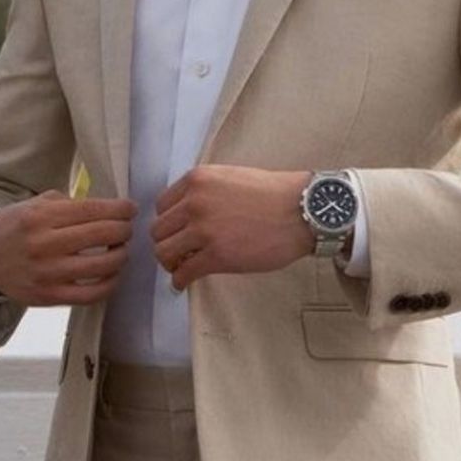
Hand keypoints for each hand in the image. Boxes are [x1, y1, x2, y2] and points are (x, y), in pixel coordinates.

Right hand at [0, 189, 137, 305]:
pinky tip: (113, 273)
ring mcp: (47, 273)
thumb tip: (111, 210)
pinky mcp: (49, 297)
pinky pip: (92, 294)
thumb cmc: (16, 227)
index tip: (130, 208)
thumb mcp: (35, 205)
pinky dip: (110, 283)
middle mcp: (43, 244)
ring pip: (102, 265)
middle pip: (102, 234)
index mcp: (40, 216)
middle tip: (127, 228)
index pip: (93, 209)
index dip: (120, 209)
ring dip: (121, 255)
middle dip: (124, 229)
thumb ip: (70, 205)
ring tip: (121, 249)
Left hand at [151, 165, 313, 291]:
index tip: (178, 233)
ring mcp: (204, 230)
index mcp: (197, 180)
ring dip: (171, 263)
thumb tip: (189, 213)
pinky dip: (179, 281)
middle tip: (179, 254)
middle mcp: (194, 202)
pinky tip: (184, 284)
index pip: (162, 206)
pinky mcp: (216, 256)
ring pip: (164, 253)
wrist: (302, 210)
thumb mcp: (231, 177)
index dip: (170, 223)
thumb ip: (206, 191)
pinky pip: (183, 273)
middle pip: (159, 231)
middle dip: (167, 244)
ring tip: (182, 268)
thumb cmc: (275, 195)